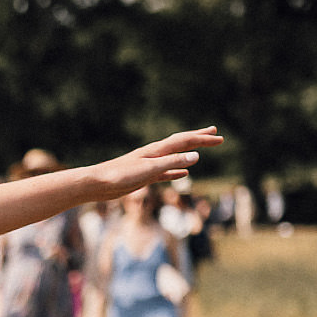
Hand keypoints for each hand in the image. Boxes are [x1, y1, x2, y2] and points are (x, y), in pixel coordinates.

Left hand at [84, 127, 221, 202]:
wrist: (97, 183)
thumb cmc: (120, 176)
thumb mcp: (149, 170)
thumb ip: (171, 163)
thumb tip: (196, 157)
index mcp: (157, 150)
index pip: (185, 141)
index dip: (203, 139)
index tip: (219, 138)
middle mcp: (155, 154)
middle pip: (182, 143)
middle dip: (199, 138)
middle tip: (215, 133)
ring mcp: (149, 165)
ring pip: (175, 156)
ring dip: (190, 152)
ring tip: (201, 149)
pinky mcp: (144, 176)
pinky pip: (166, 171)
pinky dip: (177, 170)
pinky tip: (183, 174)